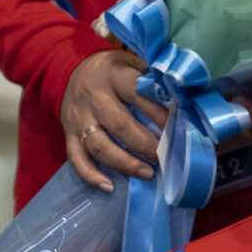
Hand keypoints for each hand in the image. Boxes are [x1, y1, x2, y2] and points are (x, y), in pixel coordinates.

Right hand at [58, 50, 166, 190]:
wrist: (71, 70)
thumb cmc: (112, 71)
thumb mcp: (131, 64)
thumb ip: (150, 82)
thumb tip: (182, 104)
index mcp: (113, 77)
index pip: (137, 96)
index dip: (158, 115)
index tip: (177, 131)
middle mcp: (94, 98)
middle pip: (119, 125)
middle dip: (144, 145)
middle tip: (164, 157)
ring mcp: (78, 118)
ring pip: (98, 145)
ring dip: (124, 163)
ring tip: (147, 173)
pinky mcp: (68, 134)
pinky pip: (76, 158)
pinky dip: (91, 175)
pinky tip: (108, 186)